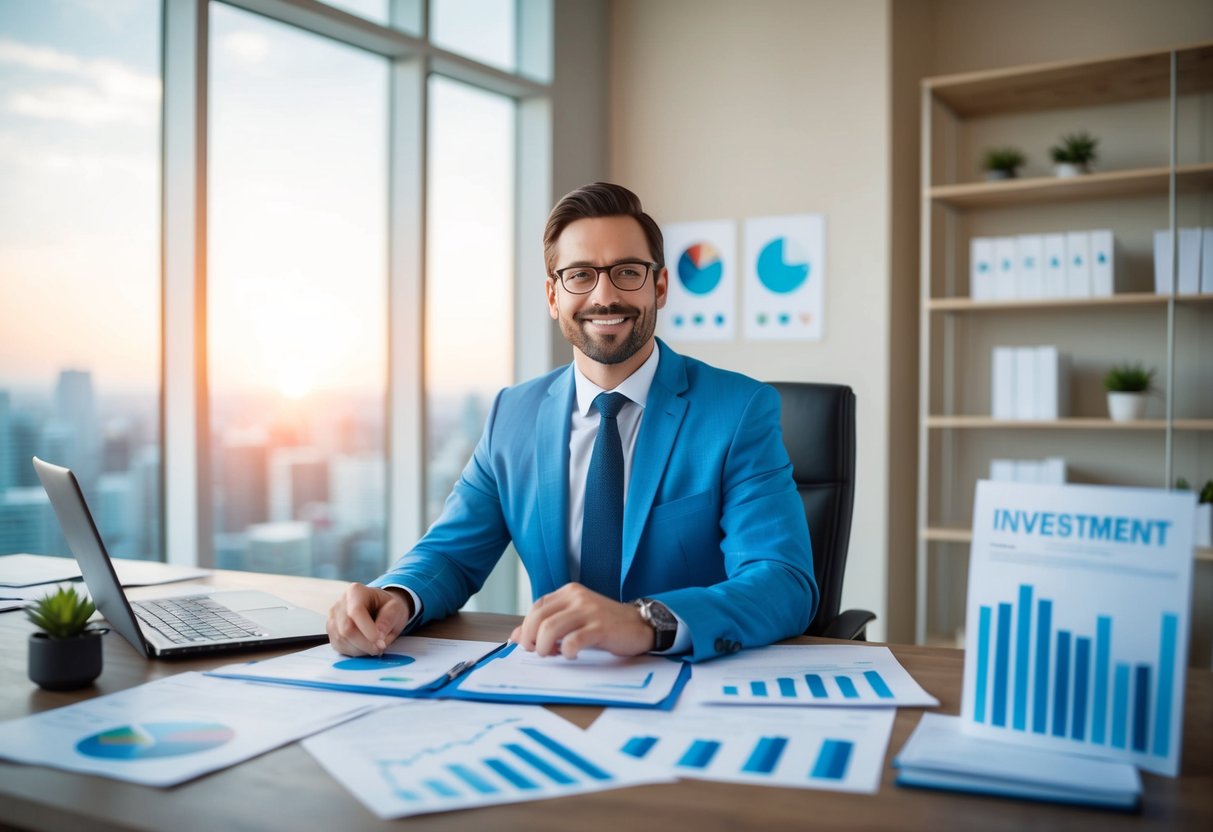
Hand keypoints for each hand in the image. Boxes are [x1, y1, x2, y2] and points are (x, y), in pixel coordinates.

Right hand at [327, 584, 412, 656]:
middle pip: (346, 629)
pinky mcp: (332, 631)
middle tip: (381, 648)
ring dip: (361, 649)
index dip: (367, 629)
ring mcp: (333, 618)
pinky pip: (339, 646)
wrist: (380, 608)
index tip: (380, 642)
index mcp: (356, 592)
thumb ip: (388, 620)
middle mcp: (340, 603)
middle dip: (365, 643)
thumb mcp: (396, 608)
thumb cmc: (387, 606)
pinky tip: (366, 646)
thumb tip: (379, 635)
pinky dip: (354, 651)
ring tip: (375, 646)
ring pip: (341, 640)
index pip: (356, 611)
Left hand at [509, 583, 652, 658]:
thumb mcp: (574, 619)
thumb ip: (548, 624)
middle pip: (539, 618)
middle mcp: (577, 597)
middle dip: (531, 639)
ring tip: (553, 654)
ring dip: (545, 647)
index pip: (536, 607)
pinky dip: (567, 652)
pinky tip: (572, 655)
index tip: (529, 644)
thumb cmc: (605, 624)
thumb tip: (515, 636)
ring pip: (551, 628)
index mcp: (569, 592)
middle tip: (537, 652)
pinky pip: (574, 640)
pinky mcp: (600, 627)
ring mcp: (589, 611)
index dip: (526, 627)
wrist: (639, 625)